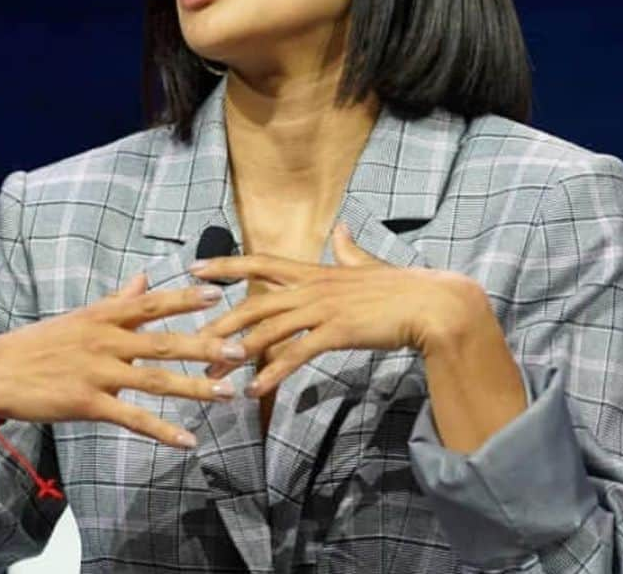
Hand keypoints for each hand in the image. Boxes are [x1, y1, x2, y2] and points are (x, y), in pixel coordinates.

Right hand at [0, 276, 246, 447]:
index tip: (220, 293)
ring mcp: (98, 372)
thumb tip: (145, 277)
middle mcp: (107, 340)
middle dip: (204, 344)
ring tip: (227, 393)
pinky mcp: (89, 403)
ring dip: (194, 387)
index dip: (186, 298)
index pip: (153, 303)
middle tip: (240, 349)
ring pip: (155, 379)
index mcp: (105, 316)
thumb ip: (118, 299)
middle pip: (164, 341)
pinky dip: (162, 430)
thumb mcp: (81, 315)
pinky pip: (133, 418)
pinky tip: (188, 440)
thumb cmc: (40, 343)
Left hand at [190, 222, 488, 397]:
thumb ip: (348, 250)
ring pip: (269, 329)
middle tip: (191, 342)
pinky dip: (273, 373)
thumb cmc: (401, 287)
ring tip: (213, 377)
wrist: (431, 304)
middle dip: (220, 322)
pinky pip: (296, 354)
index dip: (225, 264)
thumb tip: (341, 230)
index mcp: (315, 271)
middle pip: (254, 302)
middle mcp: (313, 287)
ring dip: (238, 354)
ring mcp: (324, 309)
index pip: (260, 262)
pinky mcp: (337, 332)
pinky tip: (256, 391)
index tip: (194, 267)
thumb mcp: (367, 264)